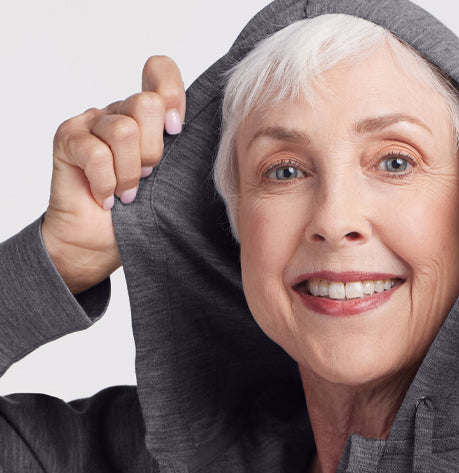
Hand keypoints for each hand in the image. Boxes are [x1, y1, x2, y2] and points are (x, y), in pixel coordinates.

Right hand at [41, 56, 185, 294]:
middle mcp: (118, 112)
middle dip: (153, 152)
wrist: (96, 246)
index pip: (159, 71)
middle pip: (147, 105)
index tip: (176, 130)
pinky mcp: (67, 139)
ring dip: (128, 174)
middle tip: (146, 180)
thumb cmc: (137, 218)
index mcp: (146, 118)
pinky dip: (105, 183)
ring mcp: (90, 123)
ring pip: (123, 131)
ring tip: (126, 194)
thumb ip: (185, 156)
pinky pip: (95, 152)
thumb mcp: (171, 184)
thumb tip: (224, 143)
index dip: (172, 94)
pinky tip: (105, 197)